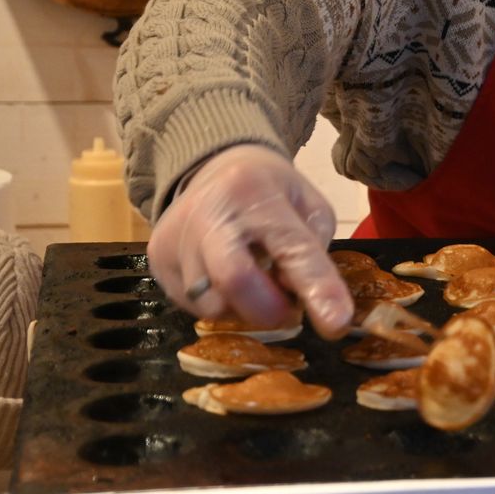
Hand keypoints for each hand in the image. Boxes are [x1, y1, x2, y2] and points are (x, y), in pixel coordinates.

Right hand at [147, 144, 352, 338]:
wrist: (213, 168)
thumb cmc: (272, 193)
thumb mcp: (309, 206)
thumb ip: (312, 251)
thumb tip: (302, 300)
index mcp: (257, 193)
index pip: (292, 249)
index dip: (318, 290)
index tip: (336, 325)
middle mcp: (209, 212)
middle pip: (235, 281)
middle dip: (269, 311)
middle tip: (287, 311)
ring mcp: (176, 238)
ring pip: (213, 304)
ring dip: (244, 307)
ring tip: (254, 280)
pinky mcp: (157, 260)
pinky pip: (193, 305)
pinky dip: (220, 302)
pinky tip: (226, 276)